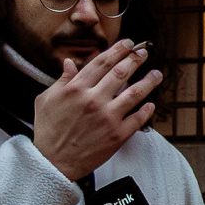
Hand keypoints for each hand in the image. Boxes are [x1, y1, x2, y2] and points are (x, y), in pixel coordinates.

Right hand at [31, 39, 158, 178]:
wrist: (54, 161)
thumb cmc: (49, 130)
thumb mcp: (47, 99)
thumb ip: (62, 81)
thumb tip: (70, 63)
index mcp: (77, 88)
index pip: (101, 62)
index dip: (117, 50)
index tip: (128, 44)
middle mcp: (94, 99)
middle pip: (121, 73)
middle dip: (135, 60)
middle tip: (144, 53)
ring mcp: (108, 117)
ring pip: (134, 93)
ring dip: (148, 81)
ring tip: (157, 74)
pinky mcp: (118, 135)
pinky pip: (138, 119)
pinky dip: (147, 110)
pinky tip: (152, 104)